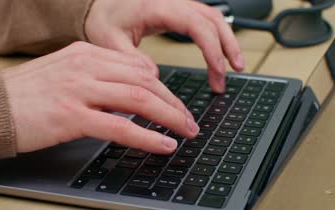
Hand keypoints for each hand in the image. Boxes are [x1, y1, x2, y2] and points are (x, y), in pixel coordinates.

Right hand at [3, 42, 198, 153]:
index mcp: (86, 53)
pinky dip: (148, 137)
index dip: (164, 87)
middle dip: (174, 103)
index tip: (174, 103)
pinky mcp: (73, 116)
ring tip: (186, 131)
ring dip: (170, 117)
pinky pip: (121, 127)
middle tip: (189, 119)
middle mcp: (86, 67)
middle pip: (146, 82)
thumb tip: (132, 90)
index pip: (138, 67)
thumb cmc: (26, 95)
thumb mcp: (65, 73)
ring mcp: (80, 90)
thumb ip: (98, 77)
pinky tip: (164, 144)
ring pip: (140, 100)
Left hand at [85, 0, 244, 92]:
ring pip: (214, 17)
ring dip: (227, 41)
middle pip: (213, 19)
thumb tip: (154, 76)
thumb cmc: (104, 20)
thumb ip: (131, 59)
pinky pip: (206, 20)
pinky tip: (221, 54)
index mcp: (158, 7)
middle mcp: (173, 2)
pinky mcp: (179, 11)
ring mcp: (178, 5)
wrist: (99, 6)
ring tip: (235, 67)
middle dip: (227, 47)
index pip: (196, 25)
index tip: (218, 72)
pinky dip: (217, 37)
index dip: (212, 49)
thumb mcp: (110, 42)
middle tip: (231, 74)